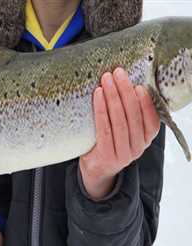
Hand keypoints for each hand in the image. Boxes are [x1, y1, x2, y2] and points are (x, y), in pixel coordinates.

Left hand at [79, 68, 160, 199]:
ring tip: (106, 80)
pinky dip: (101, 110)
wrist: (95, 170)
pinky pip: (104, 128)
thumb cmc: (109, 143)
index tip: (138, 84)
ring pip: (119, 121)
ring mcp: (123, 154)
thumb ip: (130, 114)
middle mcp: (138, 148)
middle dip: (125, 92)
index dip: (146, 102)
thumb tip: (127, 84)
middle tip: (118, 73)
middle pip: (134, 116)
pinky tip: (98, 95)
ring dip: (113, 97)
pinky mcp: (107, 155)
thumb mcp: (125, 131)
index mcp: (145, 140)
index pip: (152, 120)